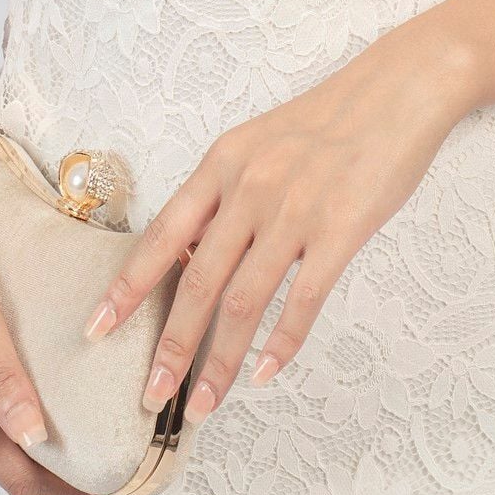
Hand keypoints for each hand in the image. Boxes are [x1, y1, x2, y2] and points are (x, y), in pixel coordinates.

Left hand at [79, 29, 459, 431]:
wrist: (397, 91)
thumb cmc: (328, 119)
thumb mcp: (259, 142)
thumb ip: (227, 194)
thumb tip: (192, 252)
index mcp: (223, 163)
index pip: (163, 234)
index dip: (128, 285)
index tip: (97, 327)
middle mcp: (251, 187)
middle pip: (198, 280)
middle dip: (170, 346)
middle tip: (151, 396)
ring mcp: (295, 210)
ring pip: (244, 302)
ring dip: (220, 362)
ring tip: (205, 404)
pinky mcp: (340, 229)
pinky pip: (302, 300)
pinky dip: (281, 344)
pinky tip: (265, 373)